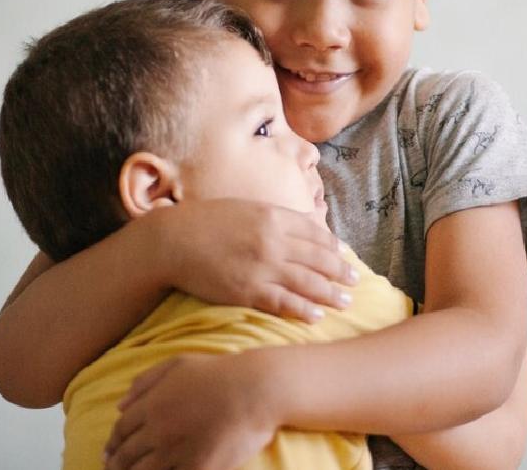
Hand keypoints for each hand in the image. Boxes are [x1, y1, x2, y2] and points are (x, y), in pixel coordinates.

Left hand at [104, 352, 276, 469]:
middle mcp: (159, 430)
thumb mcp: (179, 364)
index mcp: (152, 404)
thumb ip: (145, 381)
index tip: (109, 451)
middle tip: (114, 469)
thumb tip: (119, 404)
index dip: (112, 443)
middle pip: (126, 456)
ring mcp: (177, 451)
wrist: (256, 389)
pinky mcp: (198, 468)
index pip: (120, 430)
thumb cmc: (219, 373)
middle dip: (117, 465)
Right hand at [151, 199, 358, 322]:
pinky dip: (302, 310)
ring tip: (346, 302)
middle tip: (355, 281)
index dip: (333, 246)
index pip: (314, 233)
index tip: (344, 255)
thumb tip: (299, 223)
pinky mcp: (247, 291)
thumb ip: (273, 217)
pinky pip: (282, 303)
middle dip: (340, 271)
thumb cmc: (205, 222)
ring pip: (306, 282)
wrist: (171, 241)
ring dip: (330, 294)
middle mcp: (273, 240)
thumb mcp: (245, 208)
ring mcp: (261, 267)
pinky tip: (316, 317)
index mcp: (272, 216)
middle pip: (318, 258)